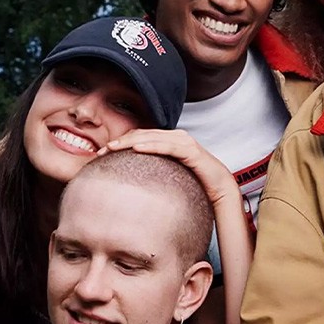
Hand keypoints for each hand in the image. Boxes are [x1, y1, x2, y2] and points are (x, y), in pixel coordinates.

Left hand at [101, 130, 237, 208]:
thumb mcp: (169, 176)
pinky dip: (151, 146)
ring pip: (151, 137)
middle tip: (102, 151)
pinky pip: (167, 146)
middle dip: (120, 141)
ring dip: (130, 141)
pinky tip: (136, 149)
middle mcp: (176, 137)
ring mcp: (184, 142)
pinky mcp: (190, 150)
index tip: (103, 153)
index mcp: (169, 140)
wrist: (220, 189)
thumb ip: (154, 172)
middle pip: (142, 133)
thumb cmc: (196, 184)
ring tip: (113, 147)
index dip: (121, 142)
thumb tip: (131, 183)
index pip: (140, 136)